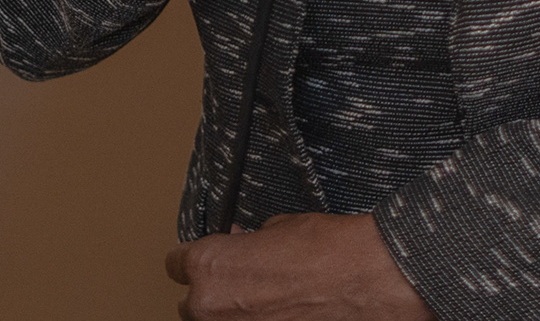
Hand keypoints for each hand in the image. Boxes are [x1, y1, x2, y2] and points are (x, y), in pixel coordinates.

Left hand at [165, 213, 432, 319]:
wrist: (364, 281)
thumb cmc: (326, 251)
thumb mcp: (278, 227)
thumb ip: (247, 242)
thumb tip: (242, 246)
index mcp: (209, 267)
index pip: (176, 263)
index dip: (195, 257)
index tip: (208, 257)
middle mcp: (209, 307)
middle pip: (190, 303)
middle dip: (212, 291)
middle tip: (242, 279)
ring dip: (231, 312)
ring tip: (263, 299)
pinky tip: (276, 311)